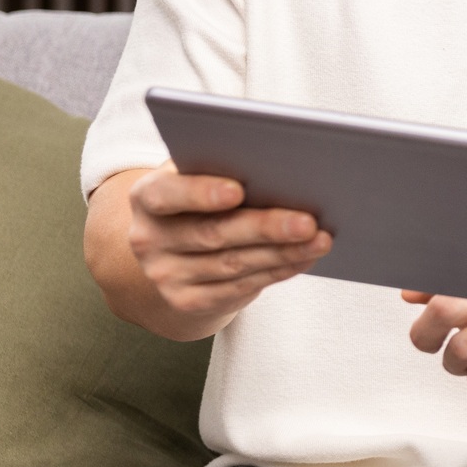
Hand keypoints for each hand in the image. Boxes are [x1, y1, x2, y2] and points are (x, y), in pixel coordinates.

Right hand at [126, 162, 330, 320]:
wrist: (178, 251)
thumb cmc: (202, 197)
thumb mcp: (200, 175)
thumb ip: (222, 167)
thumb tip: (275, 165)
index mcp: (147, 196)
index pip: (166, 194)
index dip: (200, 192)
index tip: (238, 189)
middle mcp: (148, 238)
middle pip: (212, 233)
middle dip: (265, 227)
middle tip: (308, 221)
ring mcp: (165, 274)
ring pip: (233, 264)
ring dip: (283, 252)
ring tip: (320, 240)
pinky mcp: (187, 300)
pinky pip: (240, 287)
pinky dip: (278, 271)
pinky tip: (305, 257)